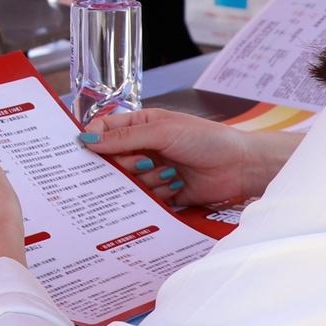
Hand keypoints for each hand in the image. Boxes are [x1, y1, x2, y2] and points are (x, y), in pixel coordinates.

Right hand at [79, 108, 285, 206]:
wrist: (240, 167)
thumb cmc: (206, 139)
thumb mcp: (162, 132)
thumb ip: (124, 138)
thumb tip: (87, 140)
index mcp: (140, 126)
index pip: (104, 131)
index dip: (92, 140)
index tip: (85, 150)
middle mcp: (143, 148)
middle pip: (112, 162)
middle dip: (126, 165)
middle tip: (145, 163)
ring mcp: (152, 172)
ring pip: (128, 183)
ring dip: (147, 180)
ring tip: (171, 173)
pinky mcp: (162, 194)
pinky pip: (143, 200)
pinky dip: (156, 195)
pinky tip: (175, 186)